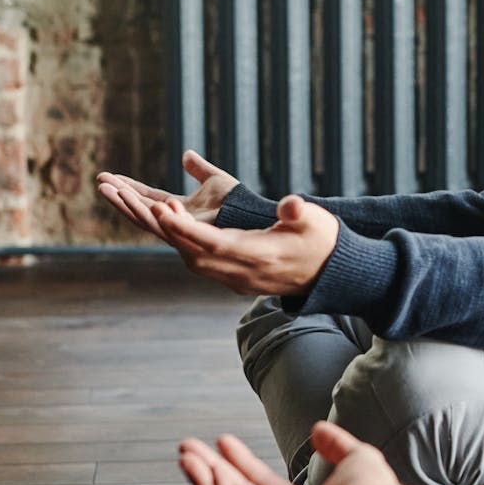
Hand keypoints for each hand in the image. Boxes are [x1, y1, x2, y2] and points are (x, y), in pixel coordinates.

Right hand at [97, 150, 239, 241]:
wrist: (252, 216)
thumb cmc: (239, 202)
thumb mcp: (215, 180)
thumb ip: (199, 169)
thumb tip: (186, 154)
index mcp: (180, 209)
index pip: (149, 198)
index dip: (130, 188)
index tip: (110, 178)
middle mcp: (175, 220)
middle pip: (140, 208)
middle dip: (119, 195)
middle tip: (99, 181)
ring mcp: (176, 227)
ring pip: (143, 215)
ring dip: (122, 200)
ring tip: (103, 186)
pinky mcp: (179, 232)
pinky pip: (154, 221)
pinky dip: (138, 208)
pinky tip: (122, 195)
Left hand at [151, 195, 339, 295]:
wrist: (331, 274)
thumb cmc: (324, 241)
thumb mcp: (316, 221)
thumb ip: (299, 212)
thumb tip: (290, 204)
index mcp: (262, 255)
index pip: (215, 243)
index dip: (186, 229)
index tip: (162, 210)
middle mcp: (245, 273)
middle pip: (196, 255)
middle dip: (171, 231)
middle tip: (152, 204)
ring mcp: (240, 280)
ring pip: (196, 263)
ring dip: (175, 240)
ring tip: (159, 212)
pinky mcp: (238, 280)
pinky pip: (204, 266)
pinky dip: (187, 247)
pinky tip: (179, 229)